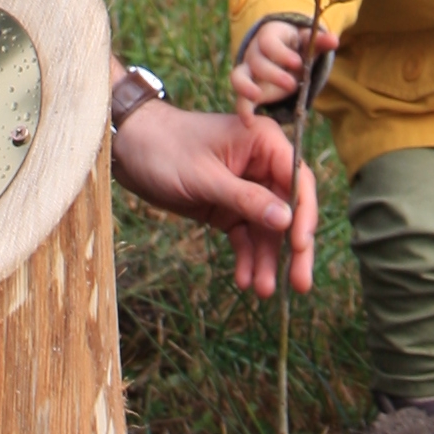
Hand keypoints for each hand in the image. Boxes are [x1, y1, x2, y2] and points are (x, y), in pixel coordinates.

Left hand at [111, 98, 317, 294]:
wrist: (129, 149)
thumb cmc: (166, 149)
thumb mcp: (206, 177)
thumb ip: (246, 199)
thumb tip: (287, 221)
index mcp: (263, 142)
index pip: (298, 179)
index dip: (304, 214)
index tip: (301, 246)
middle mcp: (261, 164)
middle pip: (289, 209)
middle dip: (293, 248)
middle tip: (300, 284)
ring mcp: (246, 187)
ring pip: (268, 229)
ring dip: (266, 259)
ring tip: (262, 291)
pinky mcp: (228, 206)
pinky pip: (245, 234)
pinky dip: (246, 256)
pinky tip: (244, 279)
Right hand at [231, 19, 335, 115]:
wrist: (284, 55)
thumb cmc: (297, 48)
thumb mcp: (307, 43)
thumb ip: (319, 42)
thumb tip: (334, 40)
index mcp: (269, 37)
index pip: (268, 42)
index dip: (280, 53)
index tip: (297, 63)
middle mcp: (254, 53)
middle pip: (256, 61)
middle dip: (273, 73)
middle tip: (292, 84)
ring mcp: (249, 71)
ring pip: (238, 76)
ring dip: (246, 87)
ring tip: (257, 97)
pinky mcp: (248, 90)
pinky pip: (240, 98)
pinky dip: (243, 109)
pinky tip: (249, 122)